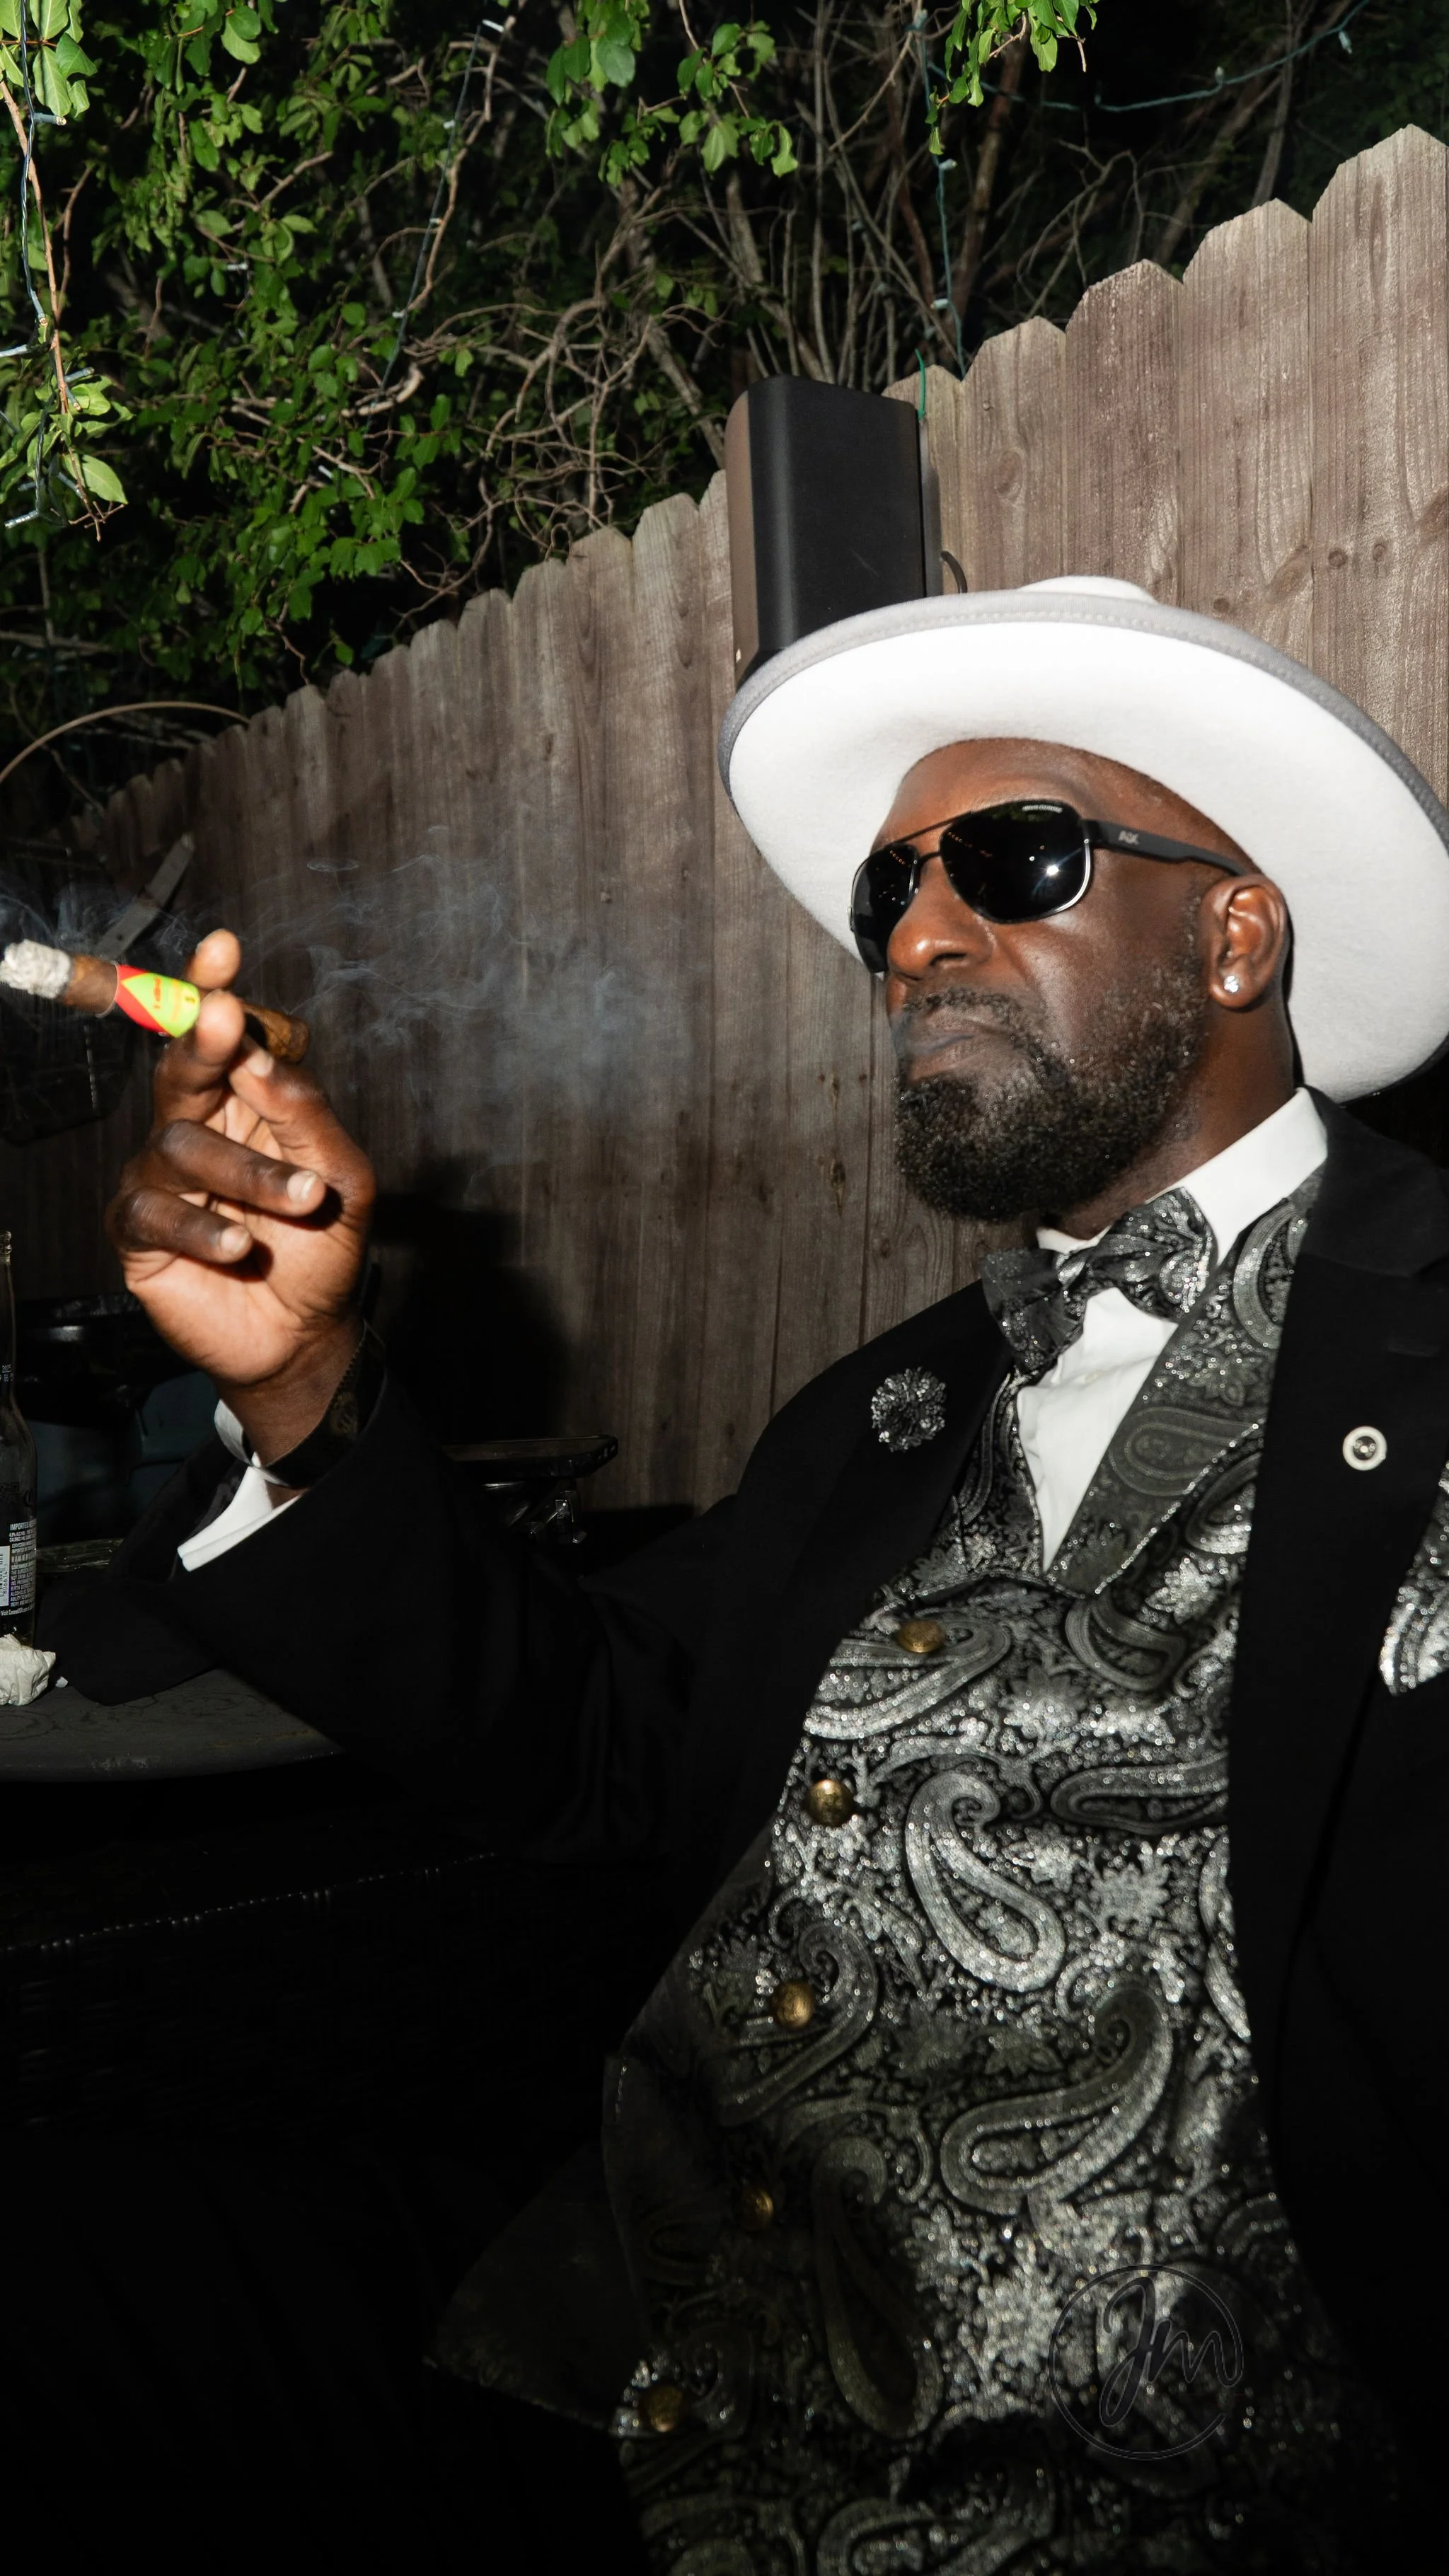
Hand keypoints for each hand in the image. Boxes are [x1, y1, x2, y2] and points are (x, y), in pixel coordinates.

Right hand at [107, 930, 375, 1460]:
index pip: (224, 1037)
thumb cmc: (320, 1249)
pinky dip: (202, 1225)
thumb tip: (261, 1060)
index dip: (213, 989)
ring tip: (301, 1205)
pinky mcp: (138, 1231)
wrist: (303, 1335)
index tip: (222, 948)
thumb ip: (307, 1119)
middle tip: (226, 1024)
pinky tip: (239, 1245)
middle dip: (203, 1042)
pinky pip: (155, 1210)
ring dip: (248, 1174)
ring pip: (183, 1145)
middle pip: (182, 1069)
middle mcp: (195, 1128)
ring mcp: (160, 1177)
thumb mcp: (341, 1180)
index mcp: (243, 1103)